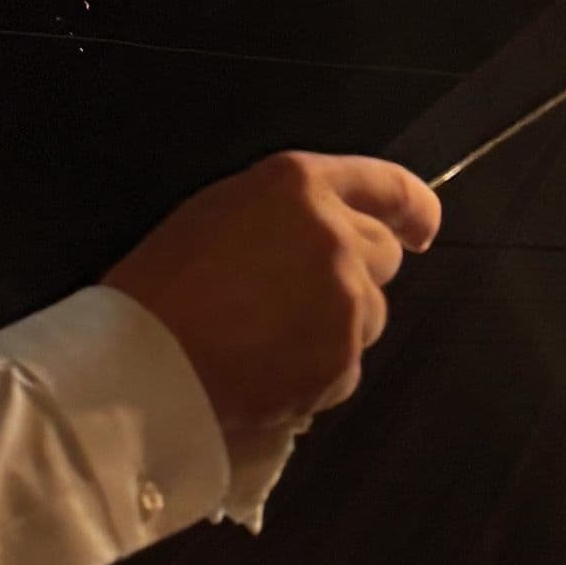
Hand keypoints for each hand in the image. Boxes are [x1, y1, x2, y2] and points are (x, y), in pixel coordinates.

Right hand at [104, 152, 440, 446]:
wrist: (142, 363)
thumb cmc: (159, 288)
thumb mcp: (218, 215)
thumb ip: (282, 217)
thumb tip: (319, 240)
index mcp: (298, 186)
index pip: (385, 186)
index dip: (413, 207)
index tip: (423, 227)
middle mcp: (335, 236)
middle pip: (382, 258)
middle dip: (355, 277)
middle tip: (298, 303)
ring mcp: (344, 302)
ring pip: (367, 318)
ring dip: (335, 331)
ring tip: (269, 345)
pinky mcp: (341, 361)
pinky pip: (345, 370)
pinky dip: (317, 377)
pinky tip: (268, 378)